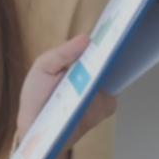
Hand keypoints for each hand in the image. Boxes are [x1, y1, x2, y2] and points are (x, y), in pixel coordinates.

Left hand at [15, 34, 117, 158]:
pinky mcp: (104, 109)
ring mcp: (101, 90)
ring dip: (115, 71)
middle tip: (121, 41)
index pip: (98, 44)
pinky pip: (112, 100)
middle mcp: (93, 72)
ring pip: (116, 78)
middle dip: (117, 50)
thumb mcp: (42, 68)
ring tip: (114, 60)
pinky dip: (106, 96)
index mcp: (78, 59)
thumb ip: (61, 53)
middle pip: (112, 58)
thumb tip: (86, 38)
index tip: (117, 26)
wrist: (37, 132)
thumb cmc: (37, 96)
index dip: (107, 35)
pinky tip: (98, 92)